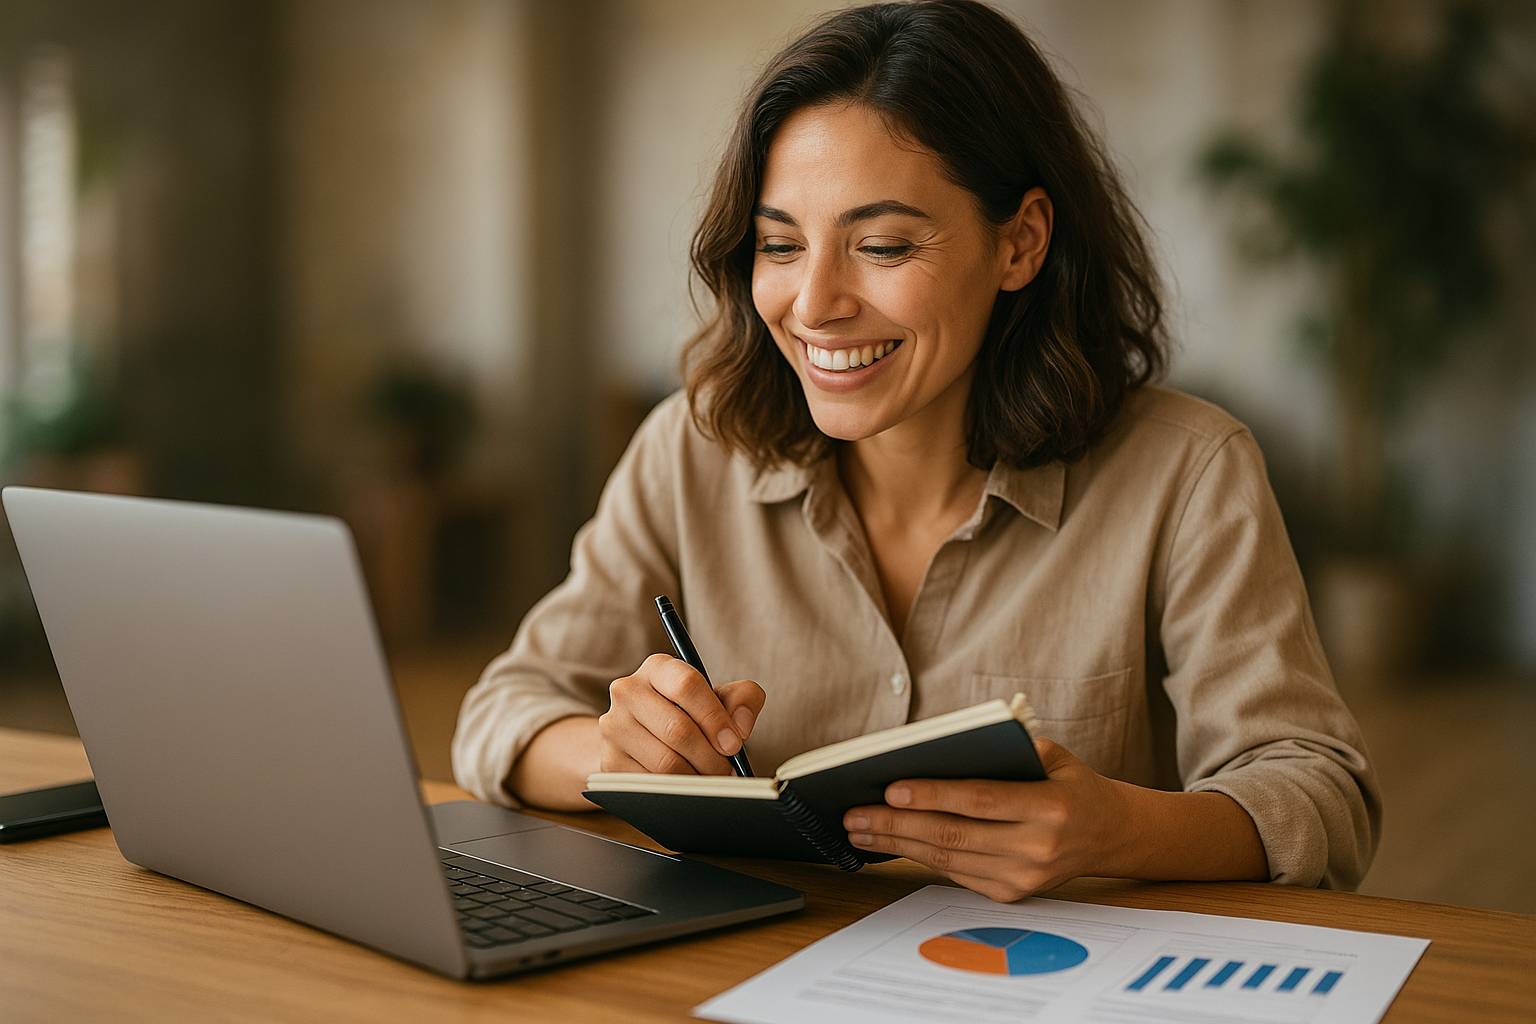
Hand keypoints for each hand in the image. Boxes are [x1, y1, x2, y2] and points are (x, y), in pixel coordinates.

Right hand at [598, 653, 764, 774]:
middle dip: (710, 757)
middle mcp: (628, 691)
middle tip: (726, 769)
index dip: (715, 718)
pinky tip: (687, 786)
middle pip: (677, 729)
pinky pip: (650, 784)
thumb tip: (740, 727)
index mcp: (658, 668)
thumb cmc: (688, 713)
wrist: (642, 736)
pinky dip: (676, 791)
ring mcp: (614, 727)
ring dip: (696, 777)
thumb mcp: (717, 698)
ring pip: (664, 762)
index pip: (687, 686)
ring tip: (710, 779)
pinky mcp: (609, 761)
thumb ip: (742, 699)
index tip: (734, 743)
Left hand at [841, 738, 1125, 901]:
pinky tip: (892, 843)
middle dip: (897, 825)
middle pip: (954, 835)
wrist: (1109, 834)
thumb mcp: (1052, 756)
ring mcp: (1024, 878)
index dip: (932, 796)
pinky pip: (956, 874)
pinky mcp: (1011, 894)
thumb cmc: (1071, 784)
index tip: (890, 789)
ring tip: (860, 830)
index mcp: (1050, 808)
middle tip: (854, 815)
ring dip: (898, 845)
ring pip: (948, 859)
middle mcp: (1038, 848)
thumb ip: (1005, 749)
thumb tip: (935, 749)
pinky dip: (919, 857)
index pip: (980, 800)